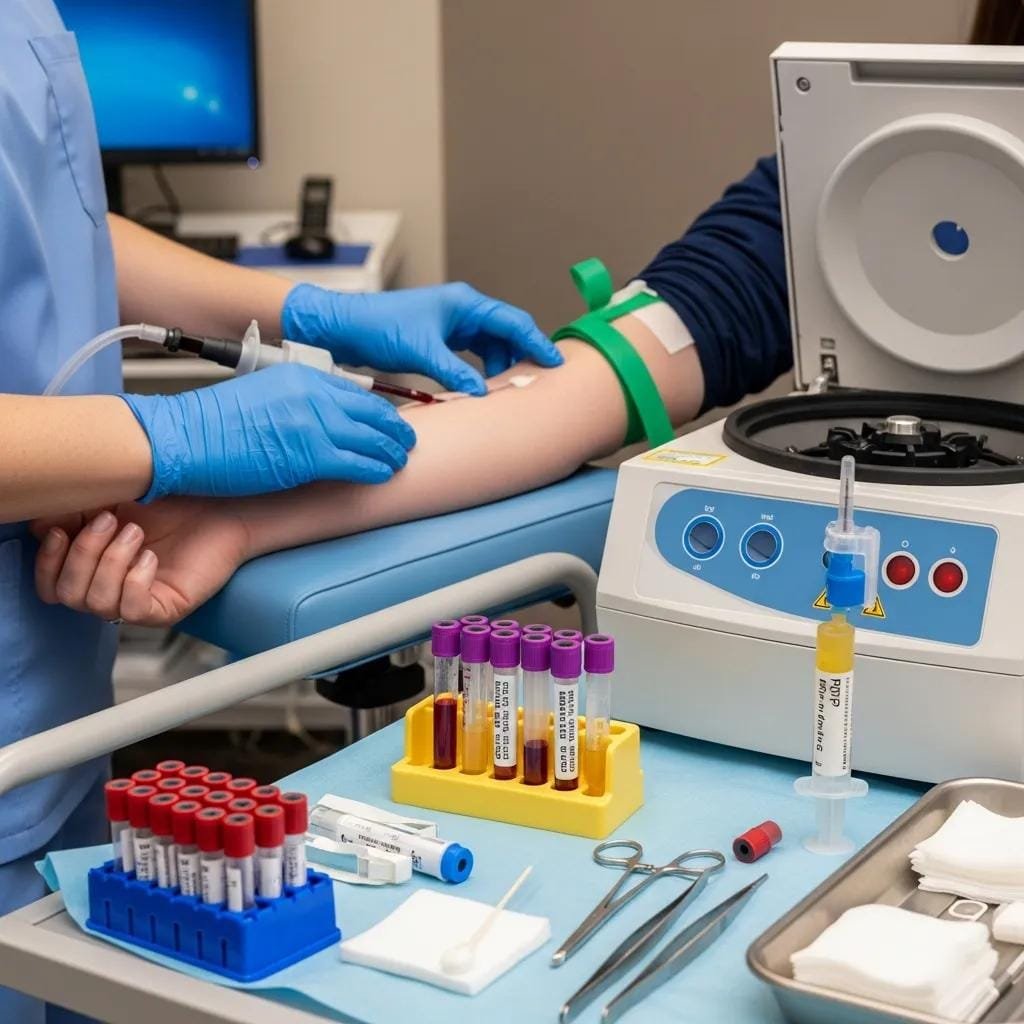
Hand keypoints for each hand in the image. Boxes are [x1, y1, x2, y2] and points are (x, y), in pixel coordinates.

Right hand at [32, 499, 247, 626]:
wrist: (220, 506)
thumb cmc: (171, 504)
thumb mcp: (112, 502)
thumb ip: (74, 514)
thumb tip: (42, 527)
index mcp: (94, 570)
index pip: (50, 587)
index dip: (48, 562)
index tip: (60, 529)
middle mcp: (113, 591)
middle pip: (69, 595)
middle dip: (82, 554)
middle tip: (111, 521)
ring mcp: (140, 603)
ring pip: (97, 603)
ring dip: (110, 562)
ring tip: (136, 533)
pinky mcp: (167, 610)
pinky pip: (132, 610)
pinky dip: (134, 580)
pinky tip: (151, 557)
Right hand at [121, 363, 415, 500]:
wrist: (182, 438)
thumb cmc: (210, 424)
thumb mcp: (261, 396)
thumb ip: (295, 404)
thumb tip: (318, 424)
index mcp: (299, 375)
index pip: (354, 391)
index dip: (378, 409)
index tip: (389, 420)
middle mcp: (312, 394)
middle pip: (371, 411)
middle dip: (395, 428)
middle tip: (408, 440)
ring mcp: (313, 423)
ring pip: (371, 437)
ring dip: (391, 451)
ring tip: (401, 460)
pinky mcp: (309, 455)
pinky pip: (356, 463)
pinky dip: (375, 469)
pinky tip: (384, 474)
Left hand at [281, 281, 562, 395]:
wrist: (343, 327)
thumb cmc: (378, 326)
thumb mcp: (420, 351)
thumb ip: (454, 372)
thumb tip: (481, 392)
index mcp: (464, 303)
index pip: (513, 322)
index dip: (537, 342)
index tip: (555, 362)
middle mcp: (462, 310)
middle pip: (506, 334)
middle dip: (521, 357)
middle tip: (534, 382)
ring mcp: (451, 324)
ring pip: (489, 346)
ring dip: (498, 367)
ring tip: (504, 390)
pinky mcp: (439, 339)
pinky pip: (471, 355)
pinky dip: (479, 370)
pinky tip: (480, 387)